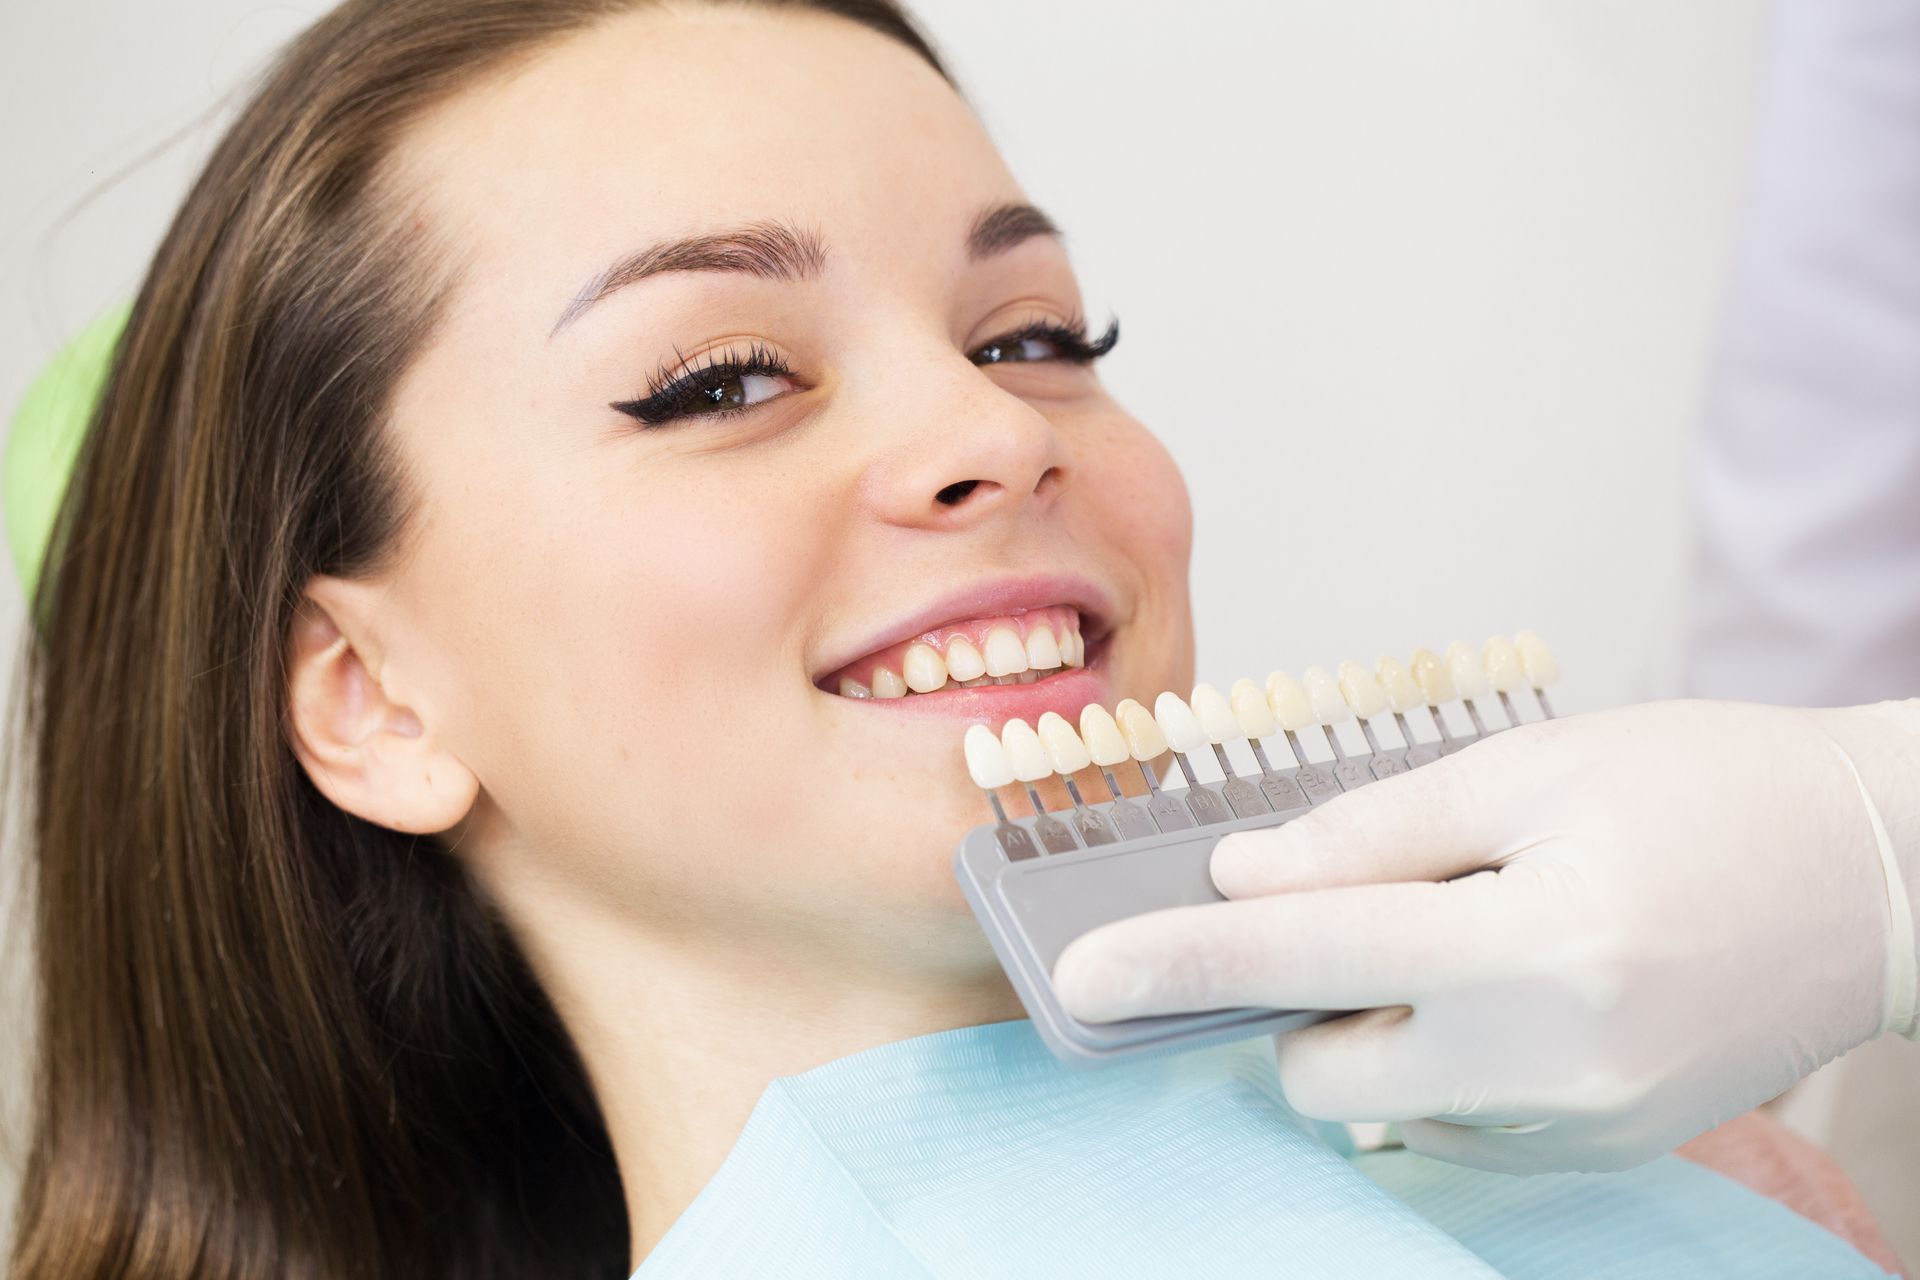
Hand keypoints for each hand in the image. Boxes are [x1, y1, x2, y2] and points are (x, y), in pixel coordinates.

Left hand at [1051, 699, 1919, 1171]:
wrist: (1876, 879)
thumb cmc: (1709, 791)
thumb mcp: (1534, 770)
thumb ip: (1373, 831)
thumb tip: (1242, 878)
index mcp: (1538, 950)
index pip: (1305, 958)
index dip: (1179, 963)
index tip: (1077, 974)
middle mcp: (1554, 1069)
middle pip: (1321, 1063)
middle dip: (1298, 993)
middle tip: (1369, 903)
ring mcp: (1578, 1132)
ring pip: (1382, 1098)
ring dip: (1377, 1020)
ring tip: (1477, 929)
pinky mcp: (1595, 1156)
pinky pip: (1452, 1119)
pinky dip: (1442, 1053)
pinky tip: (1519, 981)